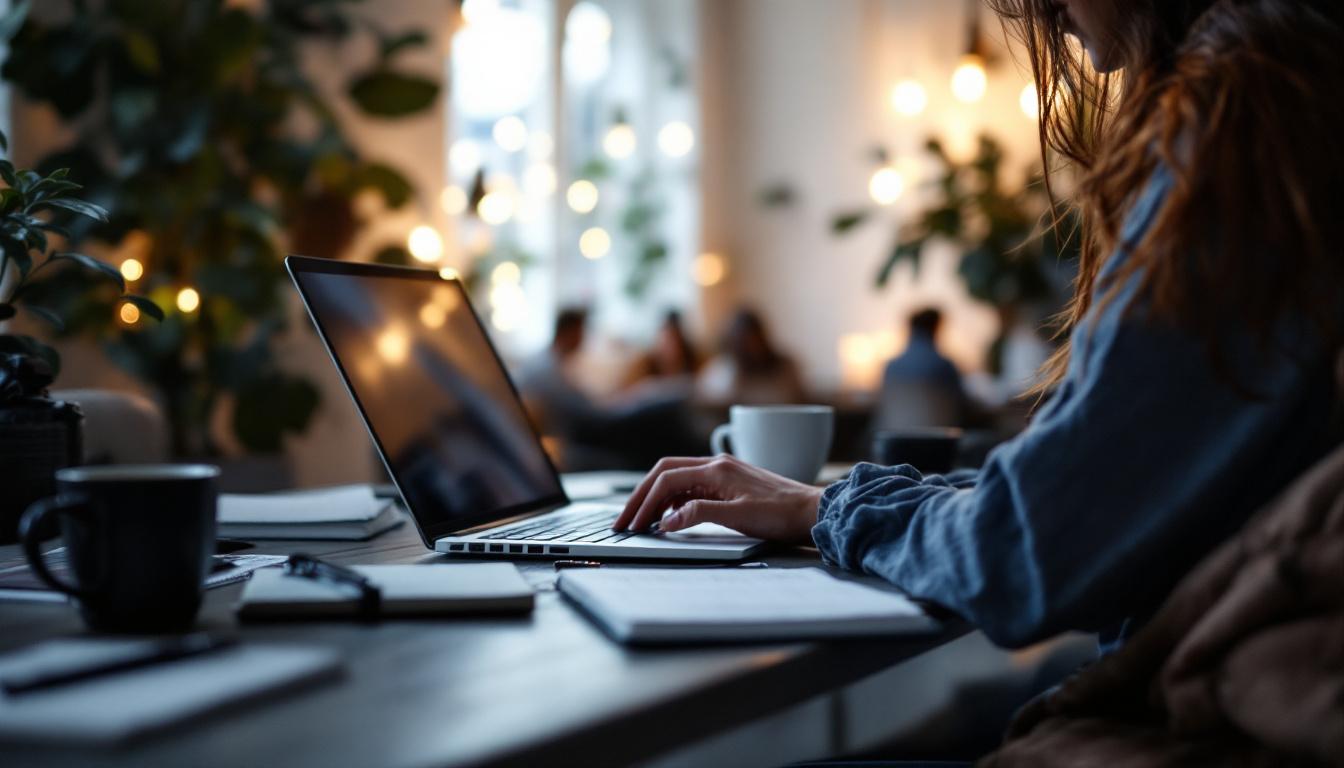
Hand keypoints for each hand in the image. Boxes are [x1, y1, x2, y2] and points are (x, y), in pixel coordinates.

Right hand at [612, 455, 823, 543]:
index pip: (666, 479)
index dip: (645, 502)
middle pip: (664, 473)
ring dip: (655, 498)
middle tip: (624, 519)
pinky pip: (690, 486)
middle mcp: (715, 465)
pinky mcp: (727, 483)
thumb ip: (699, 515)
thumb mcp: (738, 517)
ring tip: (642, 521)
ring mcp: (721, 472)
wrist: (812, 512)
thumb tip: (666, 521)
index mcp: (716, 469)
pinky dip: (673, 500)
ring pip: (676, 478)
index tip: (633, 524)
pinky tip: (669, 516)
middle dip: (641, 496)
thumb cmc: (781, 514)